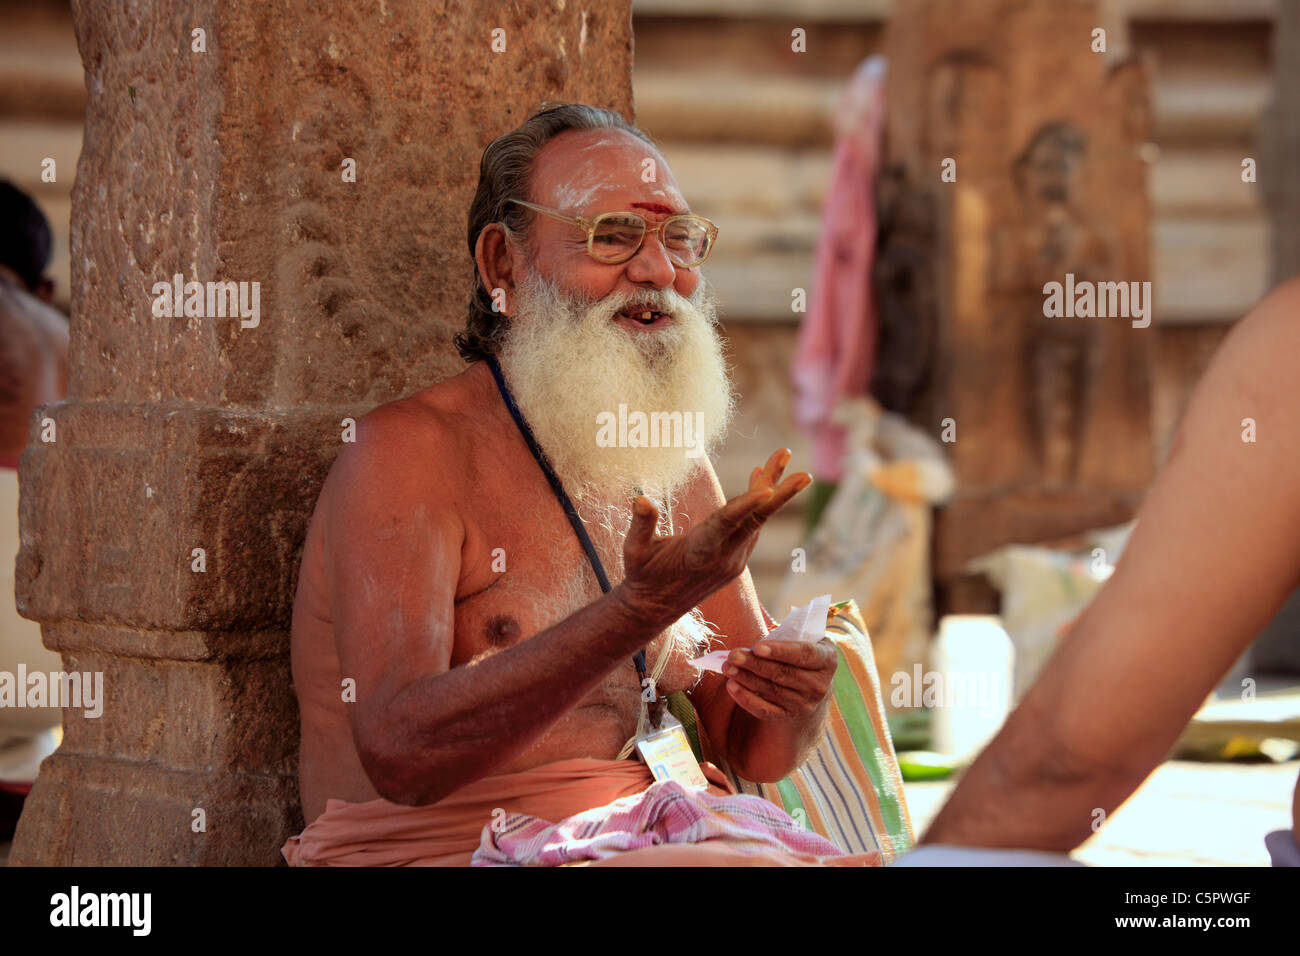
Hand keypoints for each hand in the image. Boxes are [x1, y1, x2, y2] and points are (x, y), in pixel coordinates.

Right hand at [619, 448, 810, 624]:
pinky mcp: (736, 560)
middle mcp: (724, 557)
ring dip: (771, 489)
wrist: (655, 608)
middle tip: (803, 472)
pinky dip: (759, 503)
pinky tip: (764, 481)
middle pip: (756, 520)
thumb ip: (641, 525)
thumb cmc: (643, 575)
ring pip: (757, 520)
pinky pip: (752, 527)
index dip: (747, 504)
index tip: (768, 488)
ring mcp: (734, 560)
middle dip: (779, 492)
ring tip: (782, 457)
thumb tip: (641, 498)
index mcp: (699, 552)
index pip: (727, 524)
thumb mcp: (635, 552)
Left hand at [720, 638, 836, 719]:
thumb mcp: (803, 641)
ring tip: (727, 667)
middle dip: (755, 664)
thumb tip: (753, 646)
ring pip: (771, 690)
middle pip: (783, 673)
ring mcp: (806, 704)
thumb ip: (786, 637)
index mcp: (827, 660)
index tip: (758, 647)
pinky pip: (765, 710)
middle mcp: (820, 685)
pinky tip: (731, 686)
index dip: (781, 651)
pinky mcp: (789, 716)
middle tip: (733, 655)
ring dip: (746, 678)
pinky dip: (746, 699)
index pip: (804, 654)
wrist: (810, 687)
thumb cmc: (800, 655)